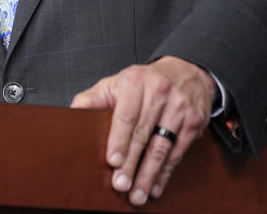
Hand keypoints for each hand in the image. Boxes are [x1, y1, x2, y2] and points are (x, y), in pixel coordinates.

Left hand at [70, 56, 214, 205]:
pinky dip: (165, 173)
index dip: (119, 140)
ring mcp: (179, 107)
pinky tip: (155, 186)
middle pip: (143, 134)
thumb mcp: (116, 83)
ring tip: (137, 194)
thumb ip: (93, 99)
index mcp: (136, 82)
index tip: (112, 161)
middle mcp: (159, 92)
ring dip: (149, 175)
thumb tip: (72, 114)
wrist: (185, 71)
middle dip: (131, 164)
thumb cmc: (144, 81)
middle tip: (121, 185)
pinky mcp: (194, 121)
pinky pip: (177, 152)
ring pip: (162, 147)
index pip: (126, 115)